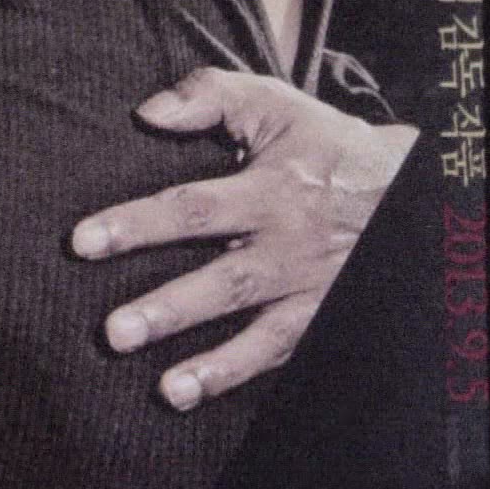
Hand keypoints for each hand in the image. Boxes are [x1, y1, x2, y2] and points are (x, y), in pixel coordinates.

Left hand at [70, 67, 417, 410]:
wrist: (407, 186)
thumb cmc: (326, 146)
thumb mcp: (277, 105)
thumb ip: (212, 96)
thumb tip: (149, 113)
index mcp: (273, 190)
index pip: (195, 209)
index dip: (138, 225)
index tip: (82, 242)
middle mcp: (291, 245)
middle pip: (226, 282)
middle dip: (171, 309)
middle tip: (115, 332)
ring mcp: (311, 287)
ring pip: (261, 331)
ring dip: (215, 364)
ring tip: (167, 390)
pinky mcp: (323, 314)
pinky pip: (285, 350)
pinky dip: (245, 372)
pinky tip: (199, 392)